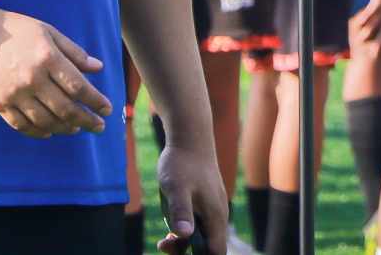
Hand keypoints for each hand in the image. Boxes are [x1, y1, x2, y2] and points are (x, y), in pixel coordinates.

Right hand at [0, 6, 113, 137]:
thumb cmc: (16, 30)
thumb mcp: (49, 32)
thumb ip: (74, 52)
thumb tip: (98, 67)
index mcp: (47, 58)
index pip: (78, 86)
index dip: (95, 100)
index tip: (107, 108)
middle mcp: (32, 79)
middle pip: (65, 108)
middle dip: (86, 120)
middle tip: (99, 126)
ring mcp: (14, 94)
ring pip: (45, 121)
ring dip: (65, 128)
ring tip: (77, 128)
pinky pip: (22, 125)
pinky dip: (38, 132)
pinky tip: (50, 132)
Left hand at [154, 134, 230, 254]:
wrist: (190, 137)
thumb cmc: (182, 162)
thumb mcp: (177, 188)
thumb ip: (181, 212)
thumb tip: (184, 235)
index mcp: (215, 216)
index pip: (216, 252)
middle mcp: (217, 215)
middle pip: (208, 247)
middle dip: (187, 253)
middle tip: (163, 245)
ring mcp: (212, 208)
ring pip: (202, 236)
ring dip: (183, 243)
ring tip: (163, 241)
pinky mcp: (205, 202)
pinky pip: (198, 225)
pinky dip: (184, 232)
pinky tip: (169, 230)